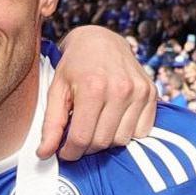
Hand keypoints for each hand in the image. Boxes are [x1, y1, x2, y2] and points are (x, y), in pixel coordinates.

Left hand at [41, 25, 155, 160]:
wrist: (101, 41)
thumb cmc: (74, 66)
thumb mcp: (56, 90)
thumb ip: (51, 124)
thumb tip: (44, 153)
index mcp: (92, 88)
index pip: (81, 137)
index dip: (70, 152)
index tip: (64, 152)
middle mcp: (120, 89)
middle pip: (102, 142)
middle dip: (86, 148)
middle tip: (77, 138)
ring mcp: (139, 91)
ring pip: (122, 140)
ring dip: (106, 141)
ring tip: (94, 127)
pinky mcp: (151, 93)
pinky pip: (141, 132)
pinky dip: (126, 133)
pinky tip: (113, 121)